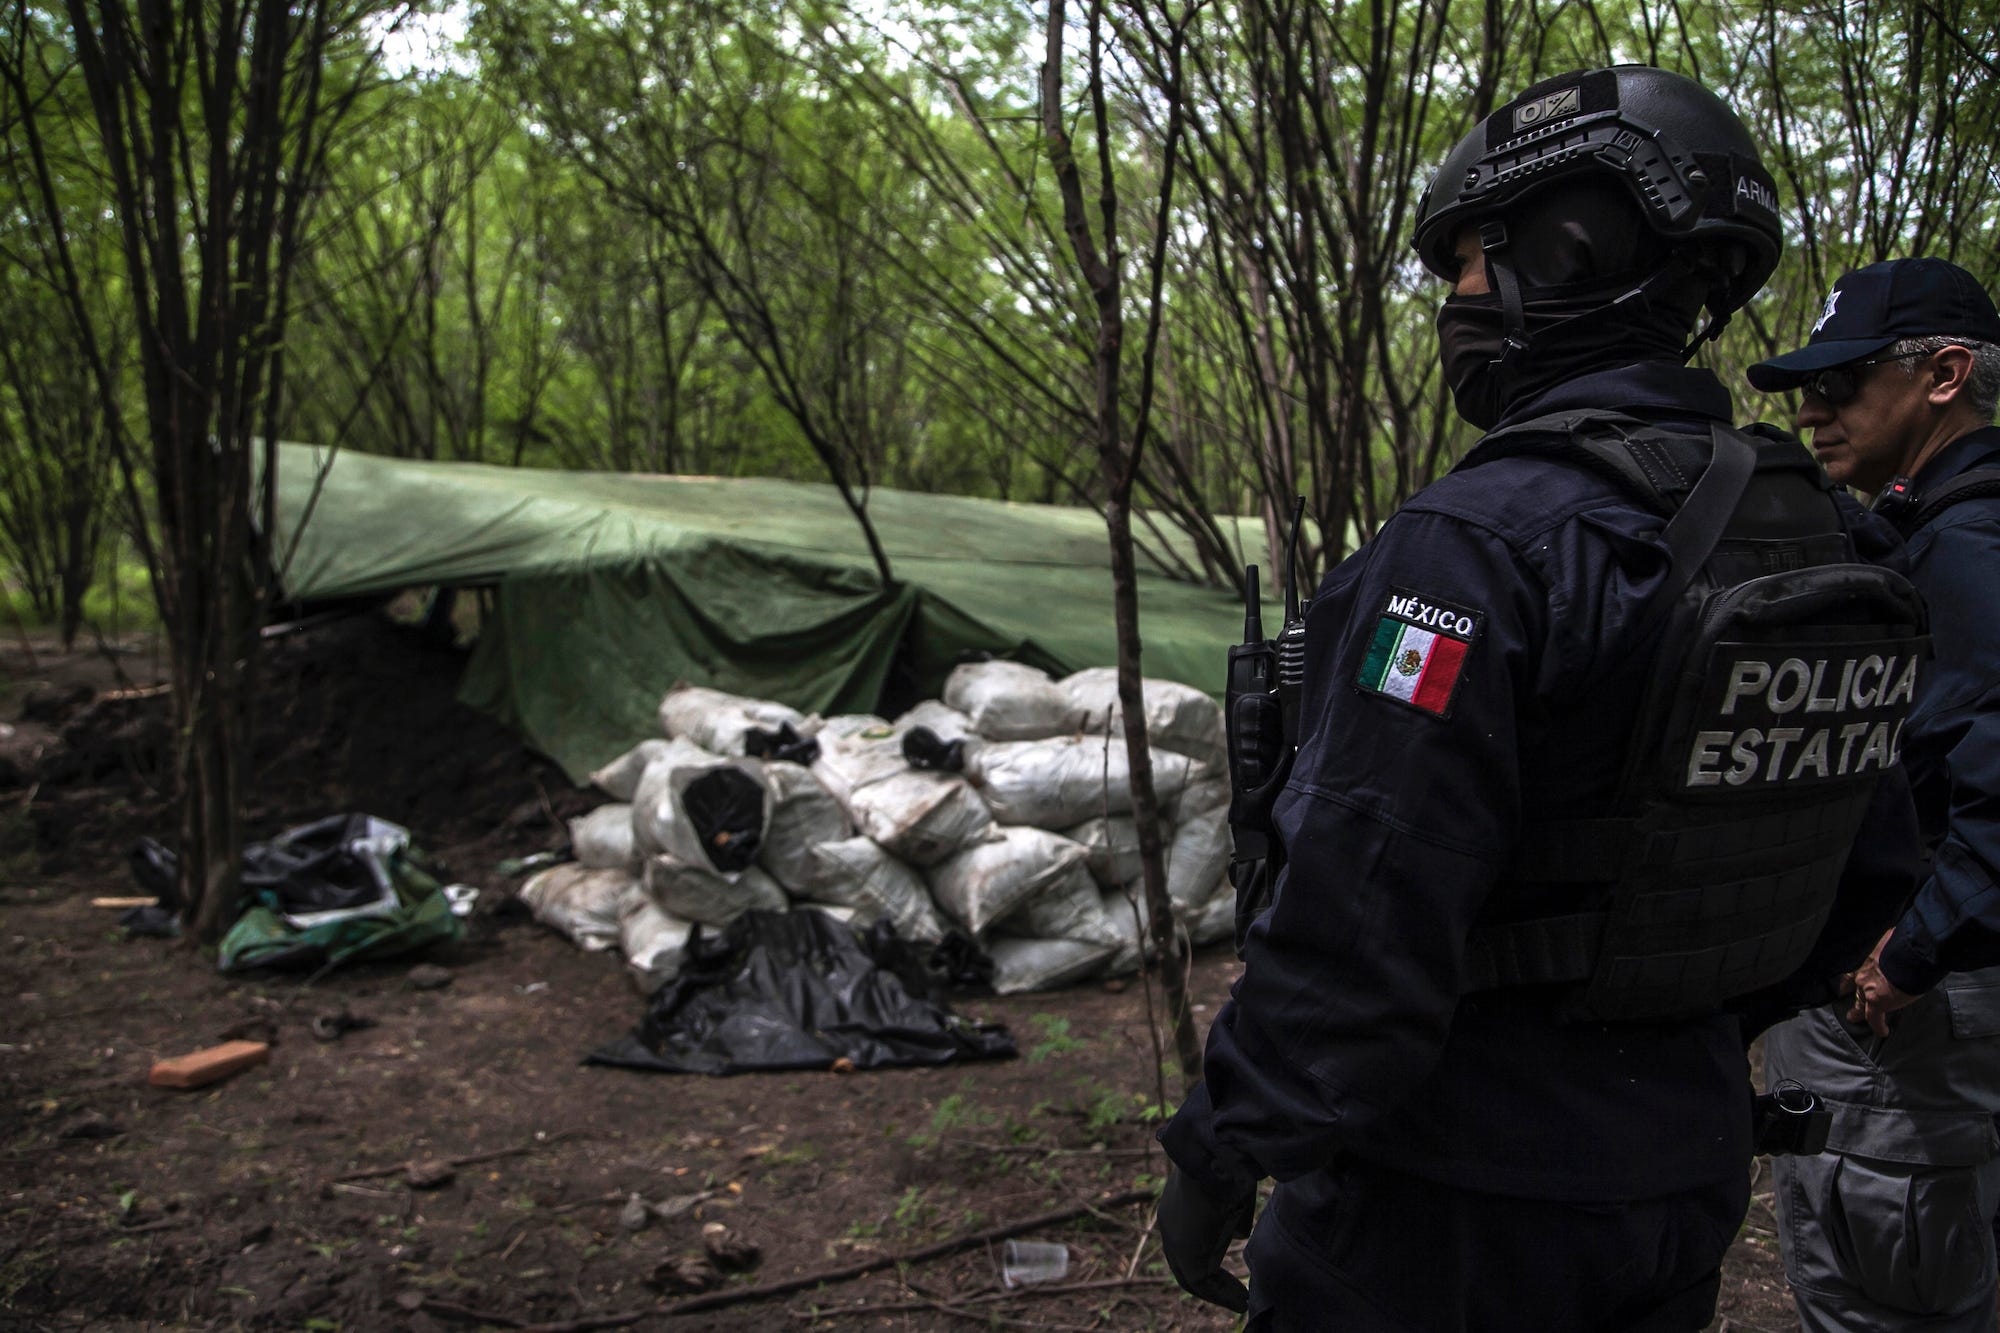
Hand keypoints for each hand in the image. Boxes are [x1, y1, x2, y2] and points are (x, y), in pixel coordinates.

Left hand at [1157, 1164, 1253, 1312]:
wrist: (1220, 1152)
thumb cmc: (1229, 1164)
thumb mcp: (1230, 1191)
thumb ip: (1230, 1216)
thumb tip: (1237, 1234)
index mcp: (1177, 1206)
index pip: (1187, 1242)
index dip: (1207, 1259)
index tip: (1226, 1274)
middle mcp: (1170, 1224)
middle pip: (1185, 1265)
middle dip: (1211, 1283)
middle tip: (1235, 1296)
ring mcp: (1175, 1239)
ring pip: (1193, 1277)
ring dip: (1219, 1293)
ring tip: (1241, 1303)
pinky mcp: (1187, 1252)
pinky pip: (1204, 1282)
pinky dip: (1223, 1295)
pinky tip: (1241, 1300)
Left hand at [1844, 928, 1917, 1036]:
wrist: (1910, 954)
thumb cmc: (1904, 945)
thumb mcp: (1891, 946)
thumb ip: (1888, 953)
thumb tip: (1897, 948)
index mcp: (1867, 961)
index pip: (1855, 972)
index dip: (1849, 979)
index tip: (1844, 985)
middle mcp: (1863, 974)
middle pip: (1854, 988)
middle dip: (1850, 995)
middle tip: (1847, 1003)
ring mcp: (1867, 988)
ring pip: (1860, 1003)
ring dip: (1859, 1011)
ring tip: (1855, 1018)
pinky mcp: (1876, 1002)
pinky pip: (1874, 1018)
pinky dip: (1878, 1026)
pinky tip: (1882, 1031)